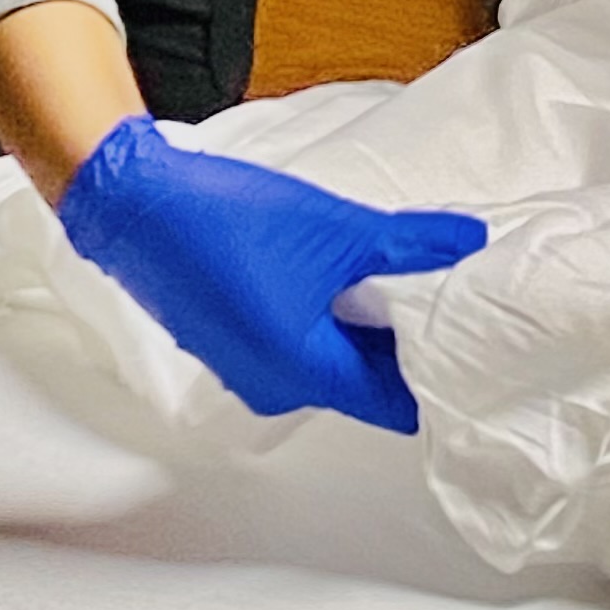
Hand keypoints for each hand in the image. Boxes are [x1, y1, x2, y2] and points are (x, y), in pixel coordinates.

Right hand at [57, 117, 484, 431]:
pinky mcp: (229, 340)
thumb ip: (409, 244)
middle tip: (443, 303)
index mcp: (305, 374)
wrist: (139, 204)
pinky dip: (322, 318)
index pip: (392, 405)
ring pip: (328, 361)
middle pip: (362, 384)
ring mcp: (247, 366)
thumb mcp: (336, 231)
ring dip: (360, 328)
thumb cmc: (228, 223)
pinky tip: (336, 275)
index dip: (434, 379)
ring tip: (396, 281)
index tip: (466, 346)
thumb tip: (470, 241)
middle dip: (400, 348)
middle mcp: (275, 386)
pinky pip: (294, 344)